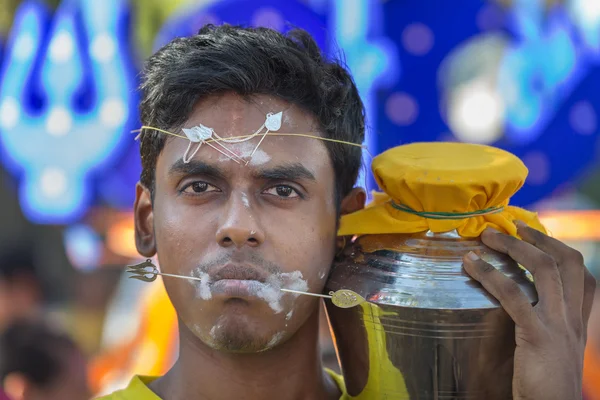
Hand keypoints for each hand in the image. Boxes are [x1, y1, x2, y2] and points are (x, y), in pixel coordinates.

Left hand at [463, 221, 595, 399]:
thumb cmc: (548, 386)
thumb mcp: (556, 350)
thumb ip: (548, 327)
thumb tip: (526, 307)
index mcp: (578, 321)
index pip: (582, 274)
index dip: (559, 248)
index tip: (534, 234)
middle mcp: (573, 318)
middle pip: (567, 262)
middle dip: (538, 238)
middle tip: (511, 226)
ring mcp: (558, 325)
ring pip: (544, 269)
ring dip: (513, 247)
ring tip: (487, 236)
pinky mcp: (538, 335)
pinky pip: (513, 295)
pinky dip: (490, 274)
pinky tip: (471, 265)